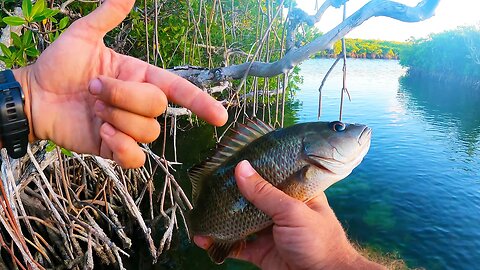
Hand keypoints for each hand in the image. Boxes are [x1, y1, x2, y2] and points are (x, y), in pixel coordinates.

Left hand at [13, 0, 226, 167]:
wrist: (35, 97)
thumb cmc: (58, 66)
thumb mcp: (83, 36)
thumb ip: (107, 15)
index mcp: (139, 77)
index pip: (178, 90)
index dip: (200, 102)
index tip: (219, 116)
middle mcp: (138, 103)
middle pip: (157, 108)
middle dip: (124, 97)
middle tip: (94, 90)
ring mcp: (128, 127)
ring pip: (147, 132)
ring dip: (117, 118)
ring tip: (93, 109)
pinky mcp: (115, 148)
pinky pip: (136, 158)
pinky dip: (122, 147)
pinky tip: (102, 132)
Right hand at [195, 161, 383, 269]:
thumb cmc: (320, 242)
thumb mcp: (292, 211)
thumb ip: (265, 192)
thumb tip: (241, 167)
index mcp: (293, 193)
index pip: (269, 174)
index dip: (250, 168)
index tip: (228, 160)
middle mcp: (279, 210)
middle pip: (250, 198)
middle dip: (229, 194)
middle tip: (206, 186)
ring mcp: (268, 231)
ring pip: (239, 221)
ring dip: (221, 219)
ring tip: (201, 211)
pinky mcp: (260, 252)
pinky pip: (236, 245)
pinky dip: (220, 243)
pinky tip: (205, 238)